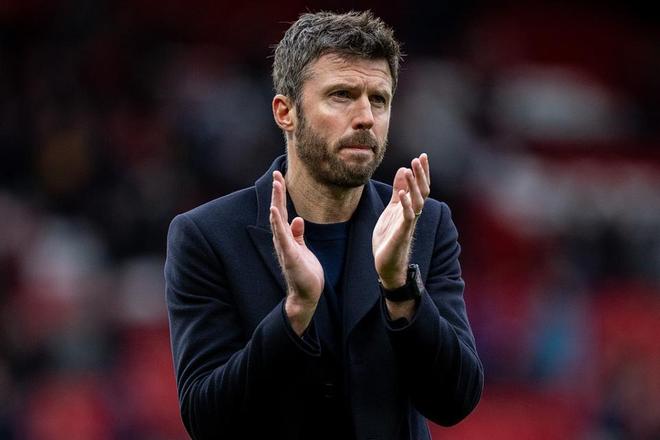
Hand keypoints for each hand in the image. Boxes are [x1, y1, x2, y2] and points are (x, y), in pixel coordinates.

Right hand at [269, 171, 323, 334]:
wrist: (306, 294)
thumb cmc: (305, 272)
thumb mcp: (302, 248)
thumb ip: (297, 234)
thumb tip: (296, 219)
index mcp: (287, 237)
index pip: (282, 211)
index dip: (280, 194)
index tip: (279, 177)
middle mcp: (282, 240)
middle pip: (278, 212)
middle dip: (277, 193)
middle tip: (276, 174)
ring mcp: (285, 247)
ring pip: (278, 221)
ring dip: (277, 203)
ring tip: (276, 186)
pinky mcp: (290, 256)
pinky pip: (283, 236)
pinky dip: (278, 223)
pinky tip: (275, 211)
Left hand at [372, 154, 429, 289]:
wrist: (386, 264)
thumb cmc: (390, 237)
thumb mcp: (392, 209)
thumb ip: (398, 191)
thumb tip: (403, 170)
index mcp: (410, 207)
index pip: (420, 186)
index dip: (422, 172)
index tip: (422, 156)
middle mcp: (413, 214)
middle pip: (422, 191)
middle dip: (421, 175)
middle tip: (419, 159)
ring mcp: (408, 224)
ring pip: (418, 202)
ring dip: (414, 186)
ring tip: (411, 170)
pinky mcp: (401, 233)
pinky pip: (407, 217)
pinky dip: (406, 205)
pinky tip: (402, 194)